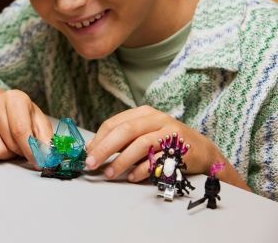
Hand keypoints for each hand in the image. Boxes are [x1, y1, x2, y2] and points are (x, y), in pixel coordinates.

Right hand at [0, 89, 52, 165]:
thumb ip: (45, 139)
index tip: (39, 162)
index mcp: (14, 98)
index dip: (31, 151)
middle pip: (9, 144)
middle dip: (19, 151)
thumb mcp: (38, 121)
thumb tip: (48, 157)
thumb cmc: (21, 116)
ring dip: (5, 154)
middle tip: (21, 144)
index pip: (21, 130)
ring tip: (7, 143)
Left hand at [85, 106, 217, 182]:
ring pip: (140, 144)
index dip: (99, 139)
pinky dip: (141, 170)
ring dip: (121, 161)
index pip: (114, 123)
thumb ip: (123, 139)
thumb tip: (94, 150)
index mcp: (143, 113)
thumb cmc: (167, 142)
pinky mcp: (180, 148)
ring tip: (109, 173)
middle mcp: (156, 119)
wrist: (202, 150)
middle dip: (104, 148)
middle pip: (124, 131)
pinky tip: (132, 177)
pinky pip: (156, 160)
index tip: (87, 153)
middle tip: (91, 162)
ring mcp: (169, 132)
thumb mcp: (144, 133)